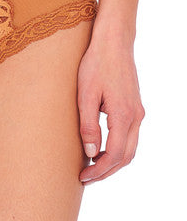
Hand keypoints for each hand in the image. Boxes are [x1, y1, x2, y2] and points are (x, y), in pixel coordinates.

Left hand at [77, 40, 145, 184]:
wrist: (114, 42)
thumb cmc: (96, 64)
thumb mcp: (85, 95)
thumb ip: (88, 125)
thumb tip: (91, 153)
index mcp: (124, 116)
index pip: (114, 155)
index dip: (99, 170)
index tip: (83, 177)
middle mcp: (136, 117)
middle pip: (126, 157)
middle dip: (106, 171)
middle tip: (85, 178)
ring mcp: (137, 112)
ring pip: (130, 148)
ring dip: (113, 162)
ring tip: (91, 167)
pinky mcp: (134, 107)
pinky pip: (129, 137)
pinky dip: (117, 149)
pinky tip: (101, 148)